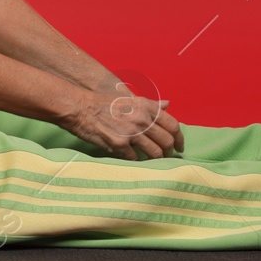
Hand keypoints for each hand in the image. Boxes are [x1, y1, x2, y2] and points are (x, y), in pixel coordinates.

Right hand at [59, 84, 183, 160]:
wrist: (80, 107)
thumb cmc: (103, 103)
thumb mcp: (130, 98)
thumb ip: (151, 104)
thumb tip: (169, 104)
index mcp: (147, 106)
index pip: (173, 125)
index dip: (180, 139)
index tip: (180, 146)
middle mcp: (142, 119)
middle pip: (167, 141)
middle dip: (170, 152)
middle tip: (168, 157)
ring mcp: (132, 132)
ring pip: (155, 153)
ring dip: (157, 159)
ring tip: (155, 162)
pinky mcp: (120, 144)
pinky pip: (136, 159)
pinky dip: (137, 162)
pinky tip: (135, 160)